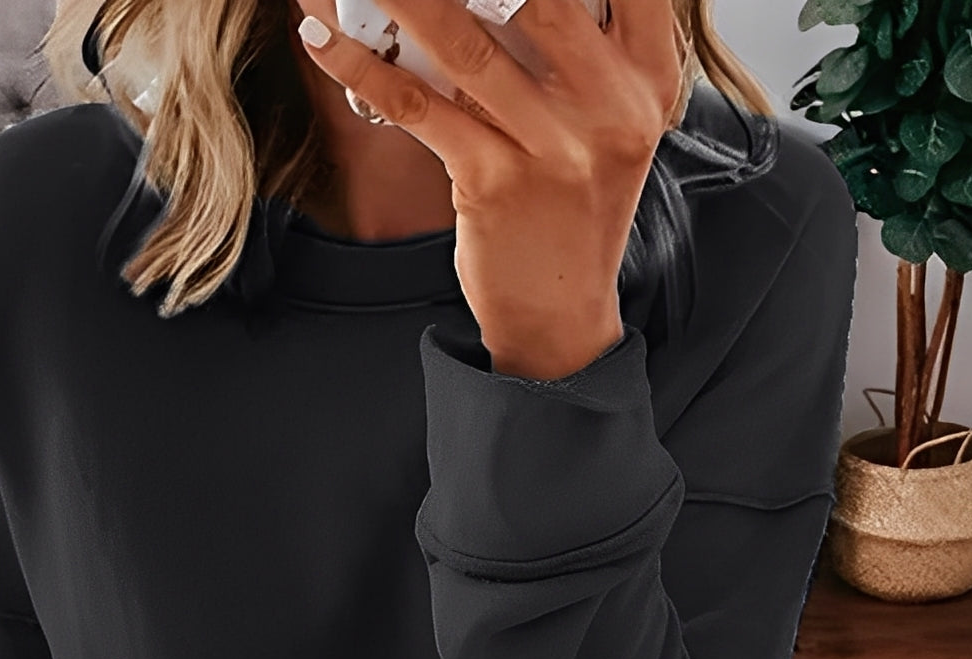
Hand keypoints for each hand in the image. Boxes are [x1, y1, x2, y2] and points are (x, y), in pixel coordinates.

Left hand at [296, 0, 687, 378]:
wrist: (561, 310)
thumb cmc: (573, 203)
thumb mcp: (607, 118)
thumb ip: (583, 44)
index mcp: (649, 75)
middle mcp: (611, 106)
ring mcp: (553, 149)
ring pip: (465, 40)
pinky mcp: (495, 185)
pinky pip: (419, 106)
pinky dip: (361, 66)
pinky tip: (322, 35)